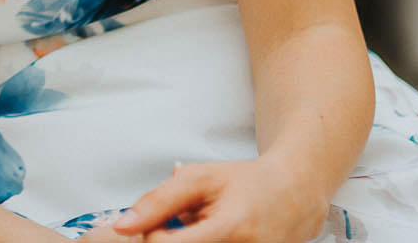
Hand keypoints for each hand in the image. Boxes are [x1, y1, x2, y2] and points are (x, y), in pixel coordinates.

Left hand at [100, 158, 326, 240]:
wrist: (296, 194)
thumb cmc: (245, 183)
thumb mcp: (198, 180)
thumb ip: (157, 203)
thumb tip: (121, 227)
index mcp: (230, 228)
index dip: (152, 238)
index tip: (151, 227)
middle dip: (169, 240)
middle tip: (176, 227)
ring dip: (188, 242)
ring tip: (198, 228)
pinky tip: (210, 235)